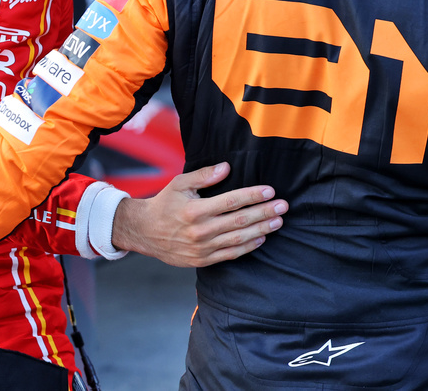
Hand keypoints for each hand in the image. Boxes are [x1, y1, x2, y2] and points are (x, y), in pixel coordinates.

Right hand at [111, 162, 287, 266]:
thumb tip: (226, 167)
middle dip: (264, 212)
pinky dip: (247, 247)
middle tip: (283, 206)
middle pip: (239, 220)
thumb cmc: (164, 204)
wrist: (144, 232)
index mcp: (195, 209)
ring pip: (238, 238)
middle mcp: (200, 230)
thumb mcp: (179, 184)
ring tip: (277, 221)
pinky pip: (230, 254)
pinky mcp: (202, 260)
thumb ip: (203, 175)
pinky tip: (261, 239)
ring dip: (261, 230)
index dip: (252, 196)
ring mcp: (202, 247)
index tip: (270, 191)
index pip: (231, 201)